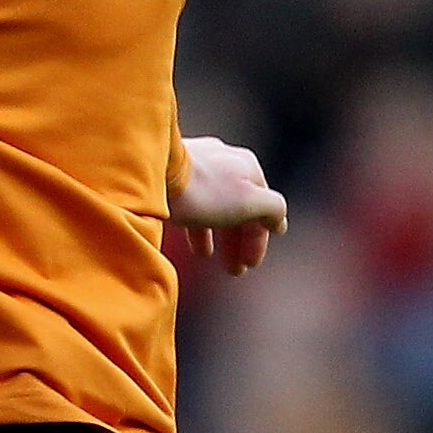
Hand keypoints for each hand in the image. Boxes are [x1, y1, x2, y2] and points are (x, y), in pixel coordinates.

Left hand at [171, 137, 286, 275]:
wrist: (152, 171)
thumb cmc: (204, 188)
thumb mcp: (250, 202)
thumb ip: (272, 210)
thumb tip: (280, 222)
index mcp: (248, 167)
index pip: (263, 208)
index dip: (259, 240)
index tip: (250, 264)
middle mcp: (225, 162)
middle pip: (239, 208)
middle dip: (238, 241)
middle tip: (234, 270)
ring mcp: (198, 166)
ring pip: (214, 206)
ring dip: (217, 235)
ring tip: (208, 257)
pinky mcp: (172, 174)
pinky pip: (192, 203)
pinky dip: (196, 225)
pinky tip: (191, 240)